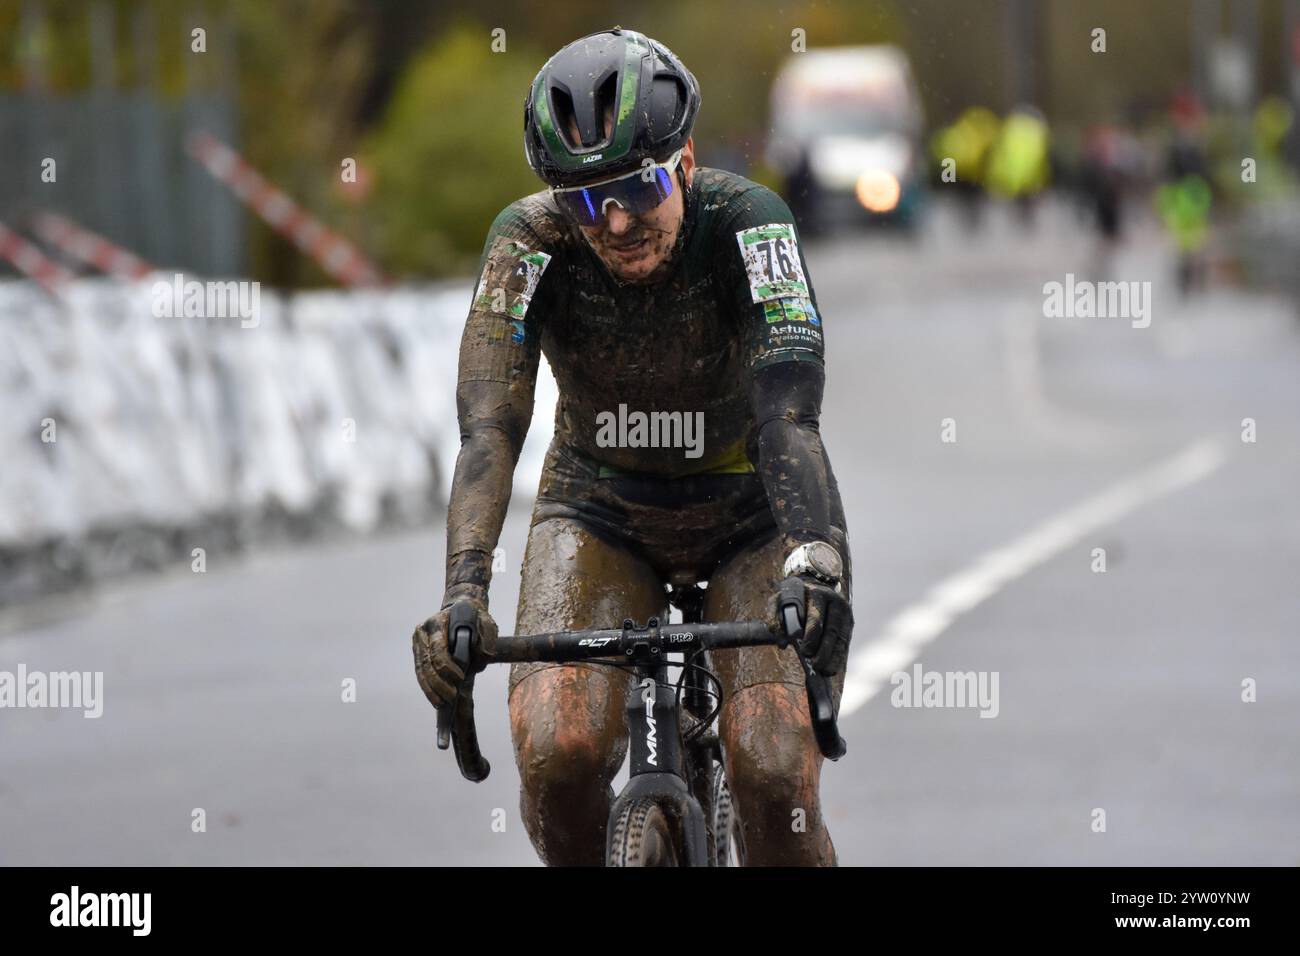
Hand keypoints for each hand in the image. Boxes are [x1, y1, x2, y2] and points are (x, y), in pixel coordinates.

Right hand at [412, 588, 497, 709]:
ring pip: (421, 670)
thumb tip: (481, 658)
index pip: (438, 649)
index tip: (460, 678)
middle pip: (426, 662)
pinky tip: (435, 699)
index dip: (447, 667)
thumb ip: (487, 639)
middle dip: (438, 683)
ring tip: (442, 703)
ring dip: (431, 689)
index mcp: (437, 622)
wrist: (461, 610)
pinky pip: (420, 673)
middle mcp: (423, 631)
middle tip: (451, 696)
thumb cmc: (475, 618)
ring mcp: (418, 641)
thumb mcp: (487, 624)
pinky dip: (428, 688)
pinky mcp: (418, 651)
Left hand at [776, 575, 852, 676]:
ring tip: (825, 671)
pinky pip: (845, 642)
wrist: (814, 586)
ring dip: (833, 657)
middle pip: (831, 630)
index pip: (815, 617)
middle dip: (823, 650)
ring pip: (840, 638)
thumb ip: (776, 619)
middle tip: (815, 665)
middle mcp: (835, 601)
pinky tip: (832, 668)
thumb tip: (783, 643)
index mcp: (817, 593)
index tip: (805, 651)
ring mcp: (844, 612)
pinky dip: (838, 657)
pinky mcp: (849, 622)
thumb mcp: (780, 601)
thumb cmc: (793, 599)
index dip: (811, 636)